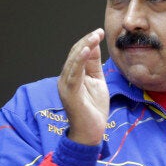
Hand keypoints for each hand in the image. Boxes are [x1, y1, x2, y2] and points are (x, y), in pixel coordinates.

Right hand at [57, 28, 108, 145]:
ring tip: (94, 37)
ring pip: (73, 61)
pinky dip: (79, 61)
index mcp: (73, 76)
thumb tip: (95, 46)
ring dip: (84, 47)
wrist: (91, 133)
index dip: (88, 42)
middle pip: (74, 54)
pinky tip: (86, 50)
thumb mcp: (97, 82)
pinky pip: (74, 74)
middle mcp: (66, 79)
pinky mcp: (70, 93)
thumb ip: (94, 65)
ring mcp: (66, 86)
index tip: (99, 32)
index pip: (78, 54)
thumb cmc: (94, 109)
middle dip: (87, 41)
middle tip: (98, 32)